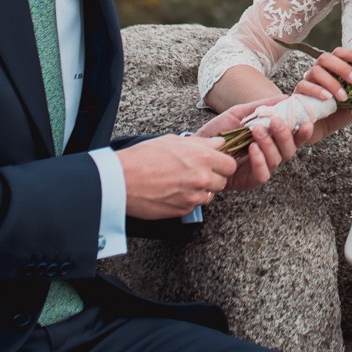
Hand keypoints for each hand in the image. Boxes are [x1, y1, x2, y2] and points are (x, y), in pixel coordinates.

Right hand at [119, 134, 238, 219]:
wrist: (121, 180)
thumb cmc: (143, 157)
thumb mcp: (173, 141)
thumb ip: (201, 143)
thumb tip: (217, 143)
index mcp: (203, 157)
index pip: (230, 164)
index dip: (223, 163)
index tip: (216, 163)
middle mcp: (202, 178)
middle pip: (223, 181)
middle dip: (213, 177)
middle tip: (198, 172)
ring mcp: (193, 197)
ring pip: (209, 195)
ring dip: (201, 190)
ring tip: (183, 182)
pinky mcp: (183, 211)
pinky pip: (194, 206)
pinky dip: (188, 200)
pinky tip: (173, 191)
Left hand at [196, 96, 299, 191]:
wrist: (197, 148)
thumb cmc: (219, 132)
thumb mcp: (240, 114)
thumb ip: (262, 106)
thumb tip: (285, 97)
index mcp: (272, 140)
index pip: (294, 137)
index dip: (303, 132)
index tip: (305, 122)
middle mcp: (271, 155)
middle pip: (290, 149)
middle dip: (285, 134)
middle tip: (275, 121)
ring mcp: (262, 168)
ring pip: (278, 160)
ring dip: (269, 143)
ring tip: (256, 130)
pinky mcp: (251, 180)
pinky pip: (264, 174)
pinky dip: (260, 161)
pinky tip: (252, 149)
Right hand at [294, 46, 351, 140]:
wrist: (317, 132)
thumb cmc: (335, 116)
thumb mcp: (351, 109)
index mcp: (332, 71)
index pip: (339, 54)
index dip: (351, 54)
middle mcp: (319, 72)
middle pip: (325, 58)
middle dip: (342, 67)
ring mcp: (307, 81)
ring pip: (316, 71)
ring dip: (332, 82)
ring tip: (343, 97)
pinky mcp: (298, 93)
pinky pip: (304, 86)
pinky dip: (317, 90)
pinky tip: (327, 98)